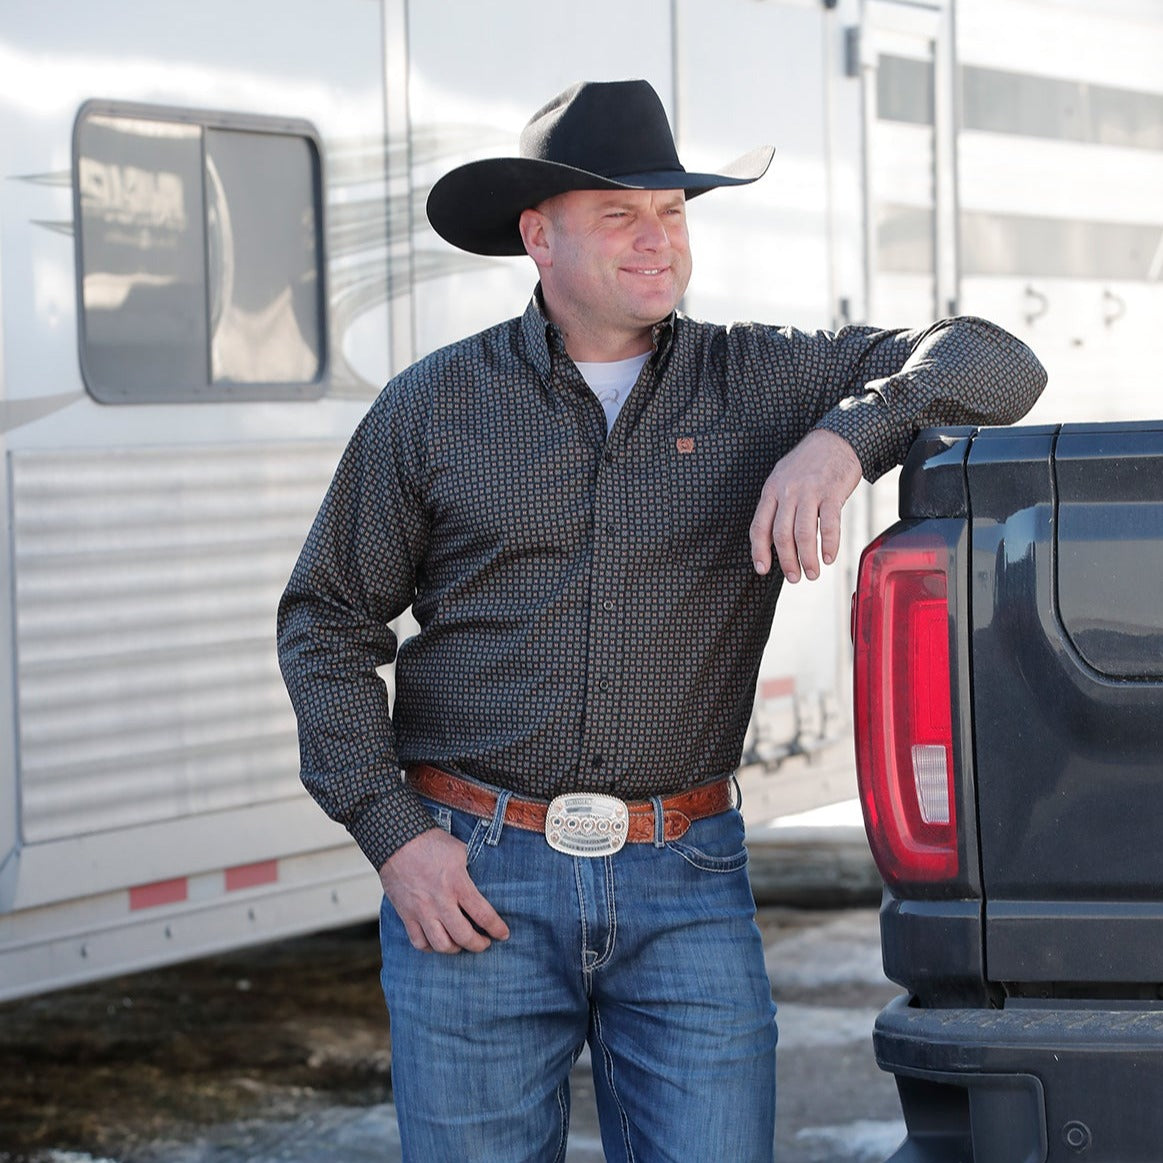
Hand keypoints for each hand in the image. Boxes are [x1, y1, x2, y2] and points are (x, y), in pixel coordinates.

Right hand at [379, 828, 509, 953]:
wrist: (397, 840)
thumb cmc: (430, 842)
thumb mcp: (460, 851)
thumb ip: (471, 870)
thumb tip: (483, 881)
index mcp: (457, 883)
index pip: (483, 914)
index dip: (497, 928)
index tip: (504, 934)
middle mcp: (440, 901)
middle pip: (463, 936)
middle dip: (478, 945)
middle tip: (485, 943)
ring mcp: (422, 910)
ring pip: (441, 945)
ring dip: (455, 949)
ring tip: (461, 944)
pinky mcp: (406, 915)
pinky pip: (419, 942)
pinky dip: (430, 947)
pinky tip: (438, 941)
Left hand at [749, 429, 861, 582]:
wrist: (835, 439)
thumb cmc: (808, 463)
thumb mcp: (783, 478)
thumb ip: (777, 504)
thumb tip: (772, 538)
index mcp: (771, 491)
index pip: (759, 527)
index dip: (759, 551)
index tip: (762, 569)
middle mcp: (787, 492)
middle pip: (781, 535)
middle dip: (786, 561)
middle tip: (794, 577)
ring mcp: (809, 492)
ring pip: (803, 534)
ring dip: (807, 559)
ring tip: (813, 572)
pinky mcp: (831, 493)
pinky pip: (828, 525)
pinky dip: (829, 545)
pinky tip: (830, 557)